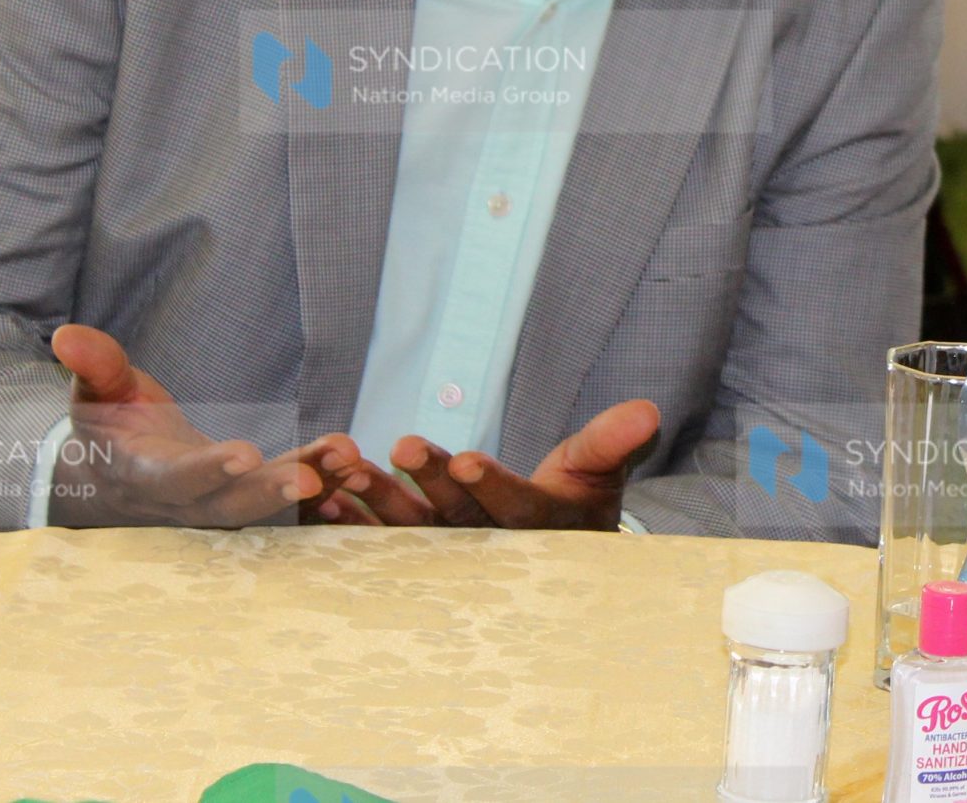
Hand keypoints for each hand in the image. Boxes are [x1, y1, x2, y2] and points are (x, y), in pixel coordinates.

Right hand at [46, 324, 363, 527]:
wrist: (120, 470)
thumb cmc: (109, 426)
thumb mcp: (96, 394)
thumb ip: (92, 367)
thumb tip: (65, 335)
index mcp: (145, 477)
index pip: (177, 479)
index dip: (208, 470)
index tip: (243, 454)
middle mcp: (186, 503)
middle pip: (230, 506)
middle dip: (272, 493)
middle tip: (313, 477)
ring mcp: (220, 504)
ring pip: (269, 505)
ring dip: (313, 485)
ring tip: (351, 460)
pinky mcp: (248, 496)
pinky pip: (290, 499)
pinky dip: (324, 485)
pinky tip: (357, 465)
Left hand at [356, 399, 663, 528]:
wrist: (542, 548)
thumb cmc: (575, 502)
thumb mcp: (597, 470)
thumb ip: (611, 440)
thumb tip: (647, 409)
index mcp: (537, 530)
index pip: (514, 508)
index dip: (490, 486)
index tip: (466, 459)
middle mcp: (486, 553)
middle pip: (453, 520)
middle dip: (426, 485)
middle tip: (402, 446)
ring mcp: (442, 558)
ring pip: (406, 532)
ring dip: (375, 500)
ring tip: (348, 467)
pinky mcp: (406, 552)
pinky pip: (372, 539)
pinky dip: (345, 519)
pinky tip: (319, 493)